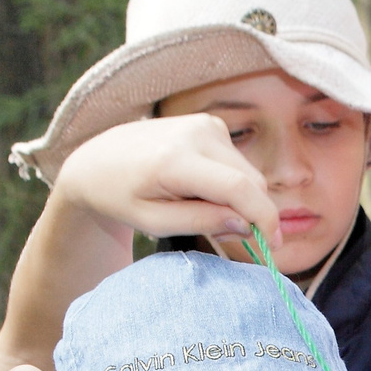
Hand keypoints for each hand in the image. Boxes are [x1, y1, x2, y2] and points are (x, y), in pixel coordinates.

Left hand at [53, 115, 282, 253]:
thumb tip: (246, 223)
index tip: (272, 246)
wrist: (97, 159)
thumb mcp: (154, 222)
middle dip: (251, 214)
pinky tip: (201, 189)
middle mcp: (195, 133)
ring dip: (240, 199)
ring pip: (250, 173)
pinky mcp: (210, 124)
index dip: (264, 218)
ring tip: (203, 210)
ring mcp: (205, 124)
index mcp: (175, 160)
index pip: (239, 187)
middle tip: (226, 237)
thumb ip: (201, 222)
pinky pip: (238, 163)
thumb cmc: (120, 196)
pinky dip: (231, 183)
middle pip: (252, 182)